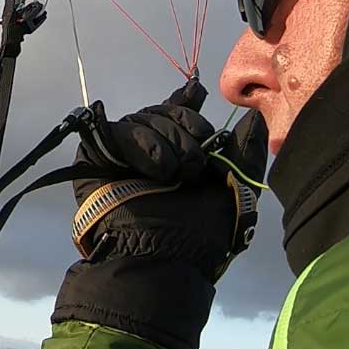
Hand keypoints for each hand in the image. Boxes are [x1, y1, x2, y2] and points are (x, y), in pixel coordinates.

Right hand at [71, 79, 267, 279]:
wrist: (163, 256)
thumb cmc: (200, 231)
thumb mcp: (236, 189)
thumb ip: (247, 151)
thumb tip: (254, 118)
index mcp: (180, 152)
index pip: (179, 111)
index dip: (187, 100)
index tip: (197, 91)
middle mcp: (149, 149)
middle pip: (162, 110)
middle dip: (185, 128)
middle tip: (195, 162)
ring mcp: (120, 153)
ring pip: (141, 117)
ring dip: (165, 142)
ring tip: (173, 174)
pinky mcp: (95, 157)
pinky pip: (116, 130)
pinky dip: (140, 144)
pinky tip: (157, 168)